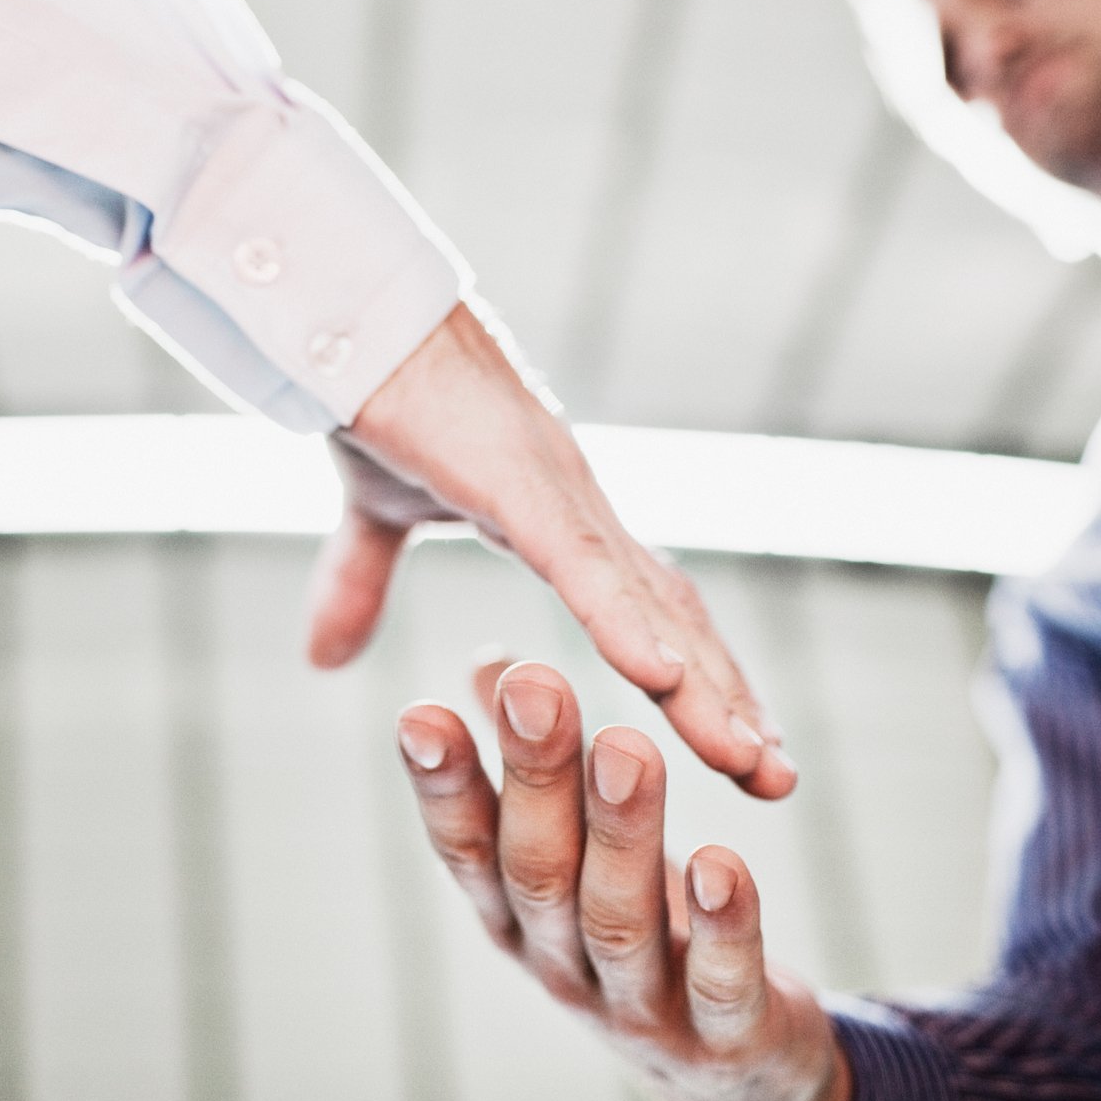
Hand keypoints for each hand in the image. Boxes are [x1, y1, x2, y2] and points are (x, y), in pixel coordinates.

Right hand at [306, 302, 794, 797]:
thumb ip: (361, 584)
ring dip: (701, 686)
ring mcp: (556, 493)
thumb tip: (323, 659)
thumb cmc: (373, 392)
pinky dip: (624, 621)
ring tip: (749, 761)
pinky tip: (664, 679)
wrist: (347, 319)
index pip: (646, 614)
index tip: (737, 752)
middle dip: (727, 701)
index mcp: (556, 520)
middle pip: (673, 621)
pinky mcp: (515, 479)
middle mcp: (578, 510)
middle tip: (777, 780)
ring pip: (646, 604)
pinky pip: (581, 562)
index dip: (694, 684)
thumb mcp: (371, 515)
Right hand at [394, 662, 850, 1100]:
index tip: (419, 713)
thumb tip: (489, 660)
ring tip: (628, 746)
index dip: (443, 787)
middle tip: (538, 685)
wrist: (729, 1074)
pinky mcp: (721, 1036)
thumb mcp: (580, 850)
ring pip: (618, 919)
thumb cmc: (639, 930)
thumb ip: (532, 764)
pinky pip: (719, 982)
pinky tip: (722, 858)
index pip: (468, 846)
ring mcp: (638, 1005)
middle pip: (537, 871)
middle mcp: (562, 962)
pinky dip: (721, 925)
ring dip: (622, 832)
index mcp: (518, 915)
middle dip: (536, 777)